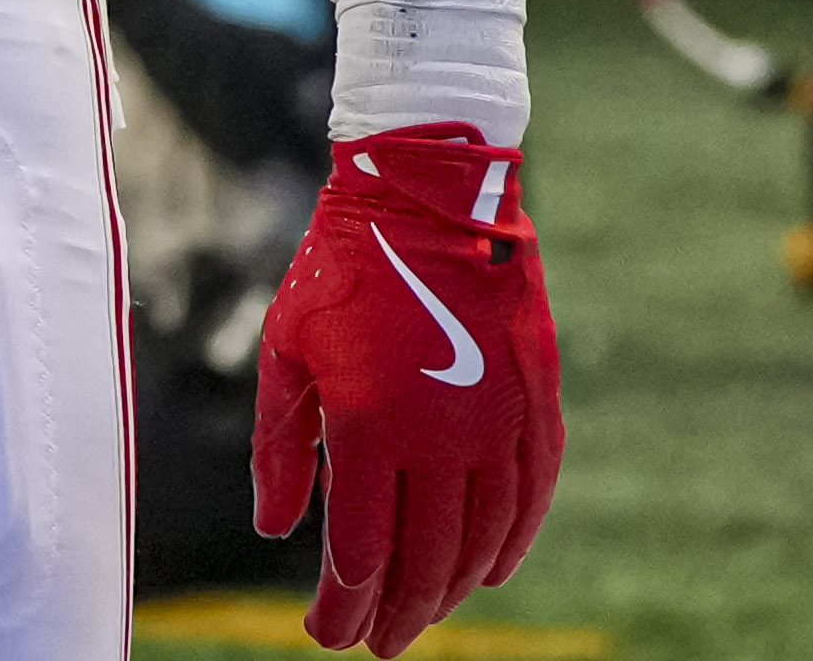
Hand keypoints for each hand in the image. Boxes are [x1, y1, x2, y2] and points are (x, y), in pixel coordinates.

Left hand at [252, 124, 560, 658]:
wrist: (427, 195)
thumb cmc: (340, 271)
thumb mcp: (286, 353)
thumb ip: (280, 447)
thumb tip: (276, 531)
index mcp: (370, 427)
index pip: (361, 554)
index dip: (344, 606)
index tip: (327, 634)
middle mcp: (442, 437)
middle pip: (425, 562)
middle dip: (398, 614)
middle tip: (378, 643)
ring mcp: (497, 424)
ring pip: (482, 541)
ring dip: (452, 589)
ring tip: (425, 613)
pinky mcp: (536, 405)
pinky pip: (529, 499)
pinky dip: (511, 544)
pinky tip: (490, 571)